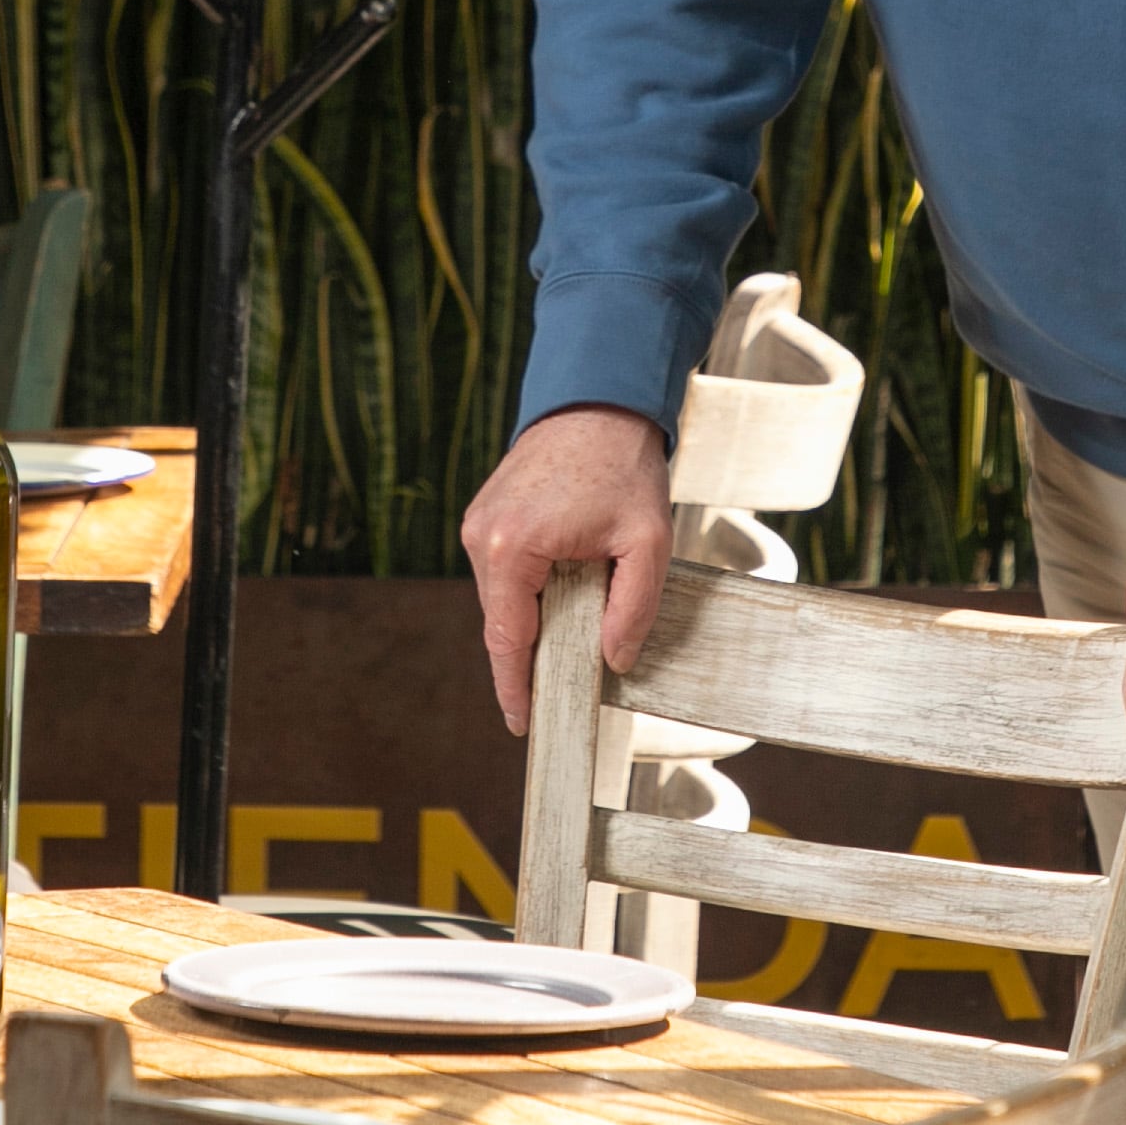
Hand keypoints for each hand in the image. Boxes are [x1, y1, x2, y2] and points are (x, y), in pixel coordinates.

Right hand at [459, 407, 673, 733]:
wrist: (599, 399)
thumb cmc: (623, 466)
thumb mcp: (647, 542)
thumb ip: (632, 608)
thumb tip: (614, 661)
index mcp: (512, 549)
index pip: (507, 640)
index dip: (516, 688)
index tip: (525, 725)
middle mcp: (483, 538)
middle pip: (503, 622)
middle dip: (532, 655)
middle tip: (566, 687)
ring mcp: (478, 524)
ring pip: (504, 598)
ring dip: (534, 617)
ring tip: (576, 627)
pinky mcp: (486, 514)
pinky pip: (505, 571)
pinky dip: (530, 590)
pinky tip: (564, 592)